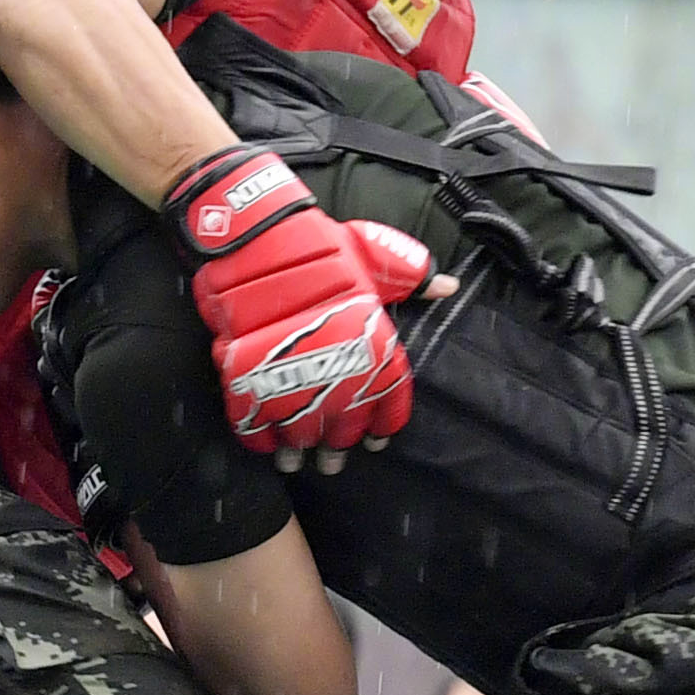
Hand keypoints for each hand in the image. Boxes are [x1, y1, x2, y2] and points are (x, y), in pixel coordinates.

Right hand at [163, 145, 431, 461]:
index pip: (387, 403)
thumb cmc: (319, 242)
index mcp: (374, 345)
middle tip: (331, 461)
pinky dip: (257, 438)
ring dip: (298, 450)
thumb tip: (447, 285)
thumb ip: (411, 276)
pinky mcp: (247, 377)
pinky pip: (254, 422)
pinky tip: (263, 444)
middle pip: (342, 427)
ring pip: (299, 432)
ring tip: (295, 461)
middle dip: (337, 448)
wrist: (256, 233)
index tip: (374, 442)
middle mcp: (338, 370)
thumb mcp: (373, 253)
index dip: (380, 427)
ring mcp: (291, 377)